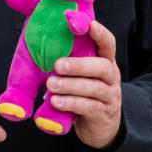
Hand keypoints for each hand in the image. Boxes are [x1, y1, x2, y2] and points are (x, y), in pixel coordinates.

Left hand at [49, 21, 122, 149]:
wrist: (100, 126)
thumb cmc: (85, 93)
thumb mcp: (81, 74)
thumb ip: (69, 61)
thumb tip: (40, 42)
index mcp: (105, 61)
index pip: (108, 44)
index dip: (100, 34)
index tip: (89, 25)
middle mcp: (112, 77)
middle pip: (103, 66)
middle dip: (80, 65)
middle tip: (57, 65)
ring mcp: (110, 96)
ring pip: (95, 88)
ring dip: (71, 85)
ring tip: (51, 85)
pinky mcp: (104, 114)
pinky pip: (89, 107)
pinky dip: (71, 103)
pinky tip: (56, 102)